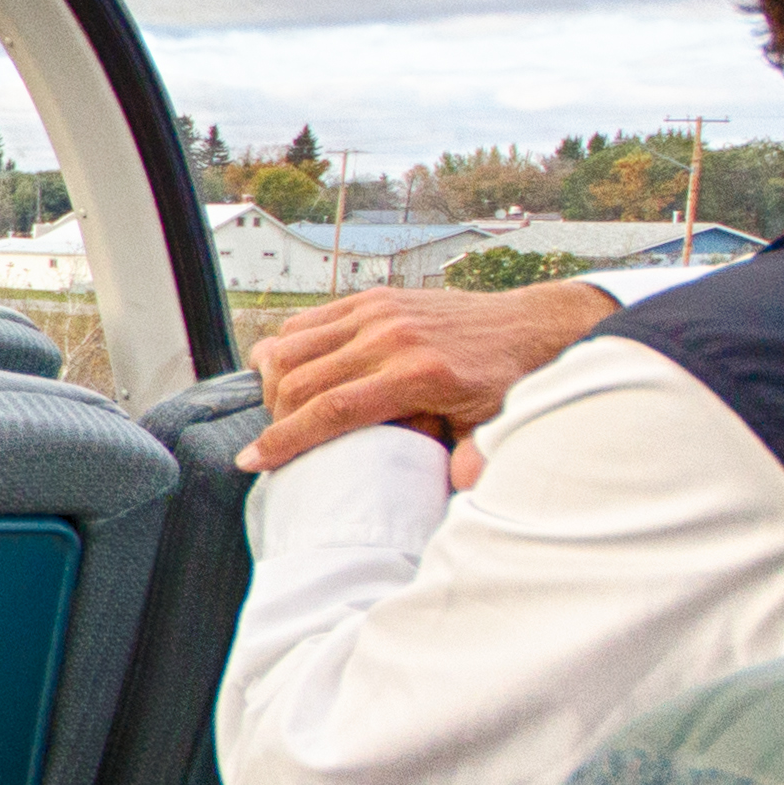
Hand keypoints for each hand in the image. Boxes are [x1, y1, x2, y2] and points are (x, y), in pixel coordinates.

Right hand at [240, 280, 615, 480]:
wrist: (531, 326)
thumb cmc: (508, 382)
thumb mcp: (495, 428)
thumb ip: (476, 458)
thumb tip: (457, 485)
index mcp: (418, 373)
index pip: (329, 410)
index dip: (283, 440)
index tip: (252, 462)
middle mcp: (389, 336)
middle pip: (299, 379)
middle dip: (273, 418)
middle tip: (273, 444)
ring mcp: (377, 312)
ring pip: (291, 345)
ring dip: (273, 382)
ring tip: (280, 411)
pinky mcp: (373, 299)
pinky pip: (306, 321)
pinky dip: (286, 348)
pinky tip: (289, 373)